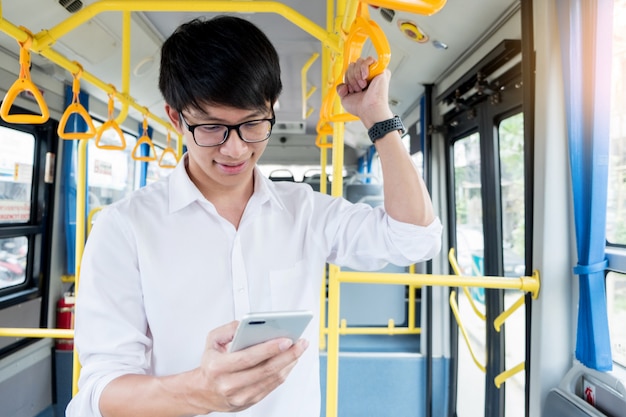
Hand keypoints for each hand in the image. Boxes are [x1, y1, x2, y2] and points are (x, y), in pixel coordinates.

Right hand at [191, 321, 308, 412]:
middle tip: (300, 342)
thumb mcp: (212, 341)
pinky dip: (284, 372)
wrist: (204, 392)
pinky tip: (291, 361)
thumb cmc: (211, 364)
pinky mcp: (251, 401)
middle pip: (265, 369)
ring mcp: (241, 395)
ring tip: (299, 349)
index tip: (286, 339)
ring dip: (289, 363)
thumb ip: (228, 329)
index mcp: (218, 367)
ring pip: (272, 379)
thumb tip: (247, 324)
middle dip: (287, 355)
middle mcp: (229, 384)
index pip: (248, 358)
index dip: (269, 349)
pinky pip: (272, 386)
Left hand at [336, 57, 393, 127]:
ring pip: (359, 61)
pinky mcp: (381, 70)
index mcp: (359, 81)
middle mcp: (367, 76)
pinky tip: (365, 77)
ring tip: (362, 86)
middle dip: (351, 77)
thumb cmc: (360, 107)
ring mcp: (374, 72)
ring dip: (357, 75)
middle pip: (352, 65)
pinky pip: (368, 59)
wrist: (368, 109)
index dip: (347, 79)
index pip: (349, 71)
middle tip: (358, 89)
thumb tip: (344, 85)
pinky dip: (363, 68)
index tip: (351, 90)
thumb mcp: (345, 98)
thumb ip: (341, 89)